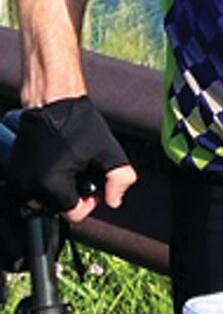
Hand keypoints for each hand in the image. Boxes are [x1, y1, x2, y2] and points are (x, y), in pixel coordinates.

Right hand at [11, 97, 136, 222]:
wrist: (52, 100)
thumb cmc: (79, 123)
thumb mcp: (108, 149)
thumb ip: (119, 178)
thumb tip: (114, 201)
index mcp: (51, 186)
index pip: (74, 214)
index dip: (89, 201)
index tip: (93, 181)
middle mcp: (29, 186)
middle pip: (58, 207)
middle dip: (73, 193)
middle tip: (81, 169)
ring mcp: (18, 179)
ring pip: (45, 198)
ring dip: (59, 187)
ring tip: (69, 165)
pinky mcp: (12, 170)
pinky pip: (33, 186)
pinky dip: (45, 180)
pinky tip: (55, 161)